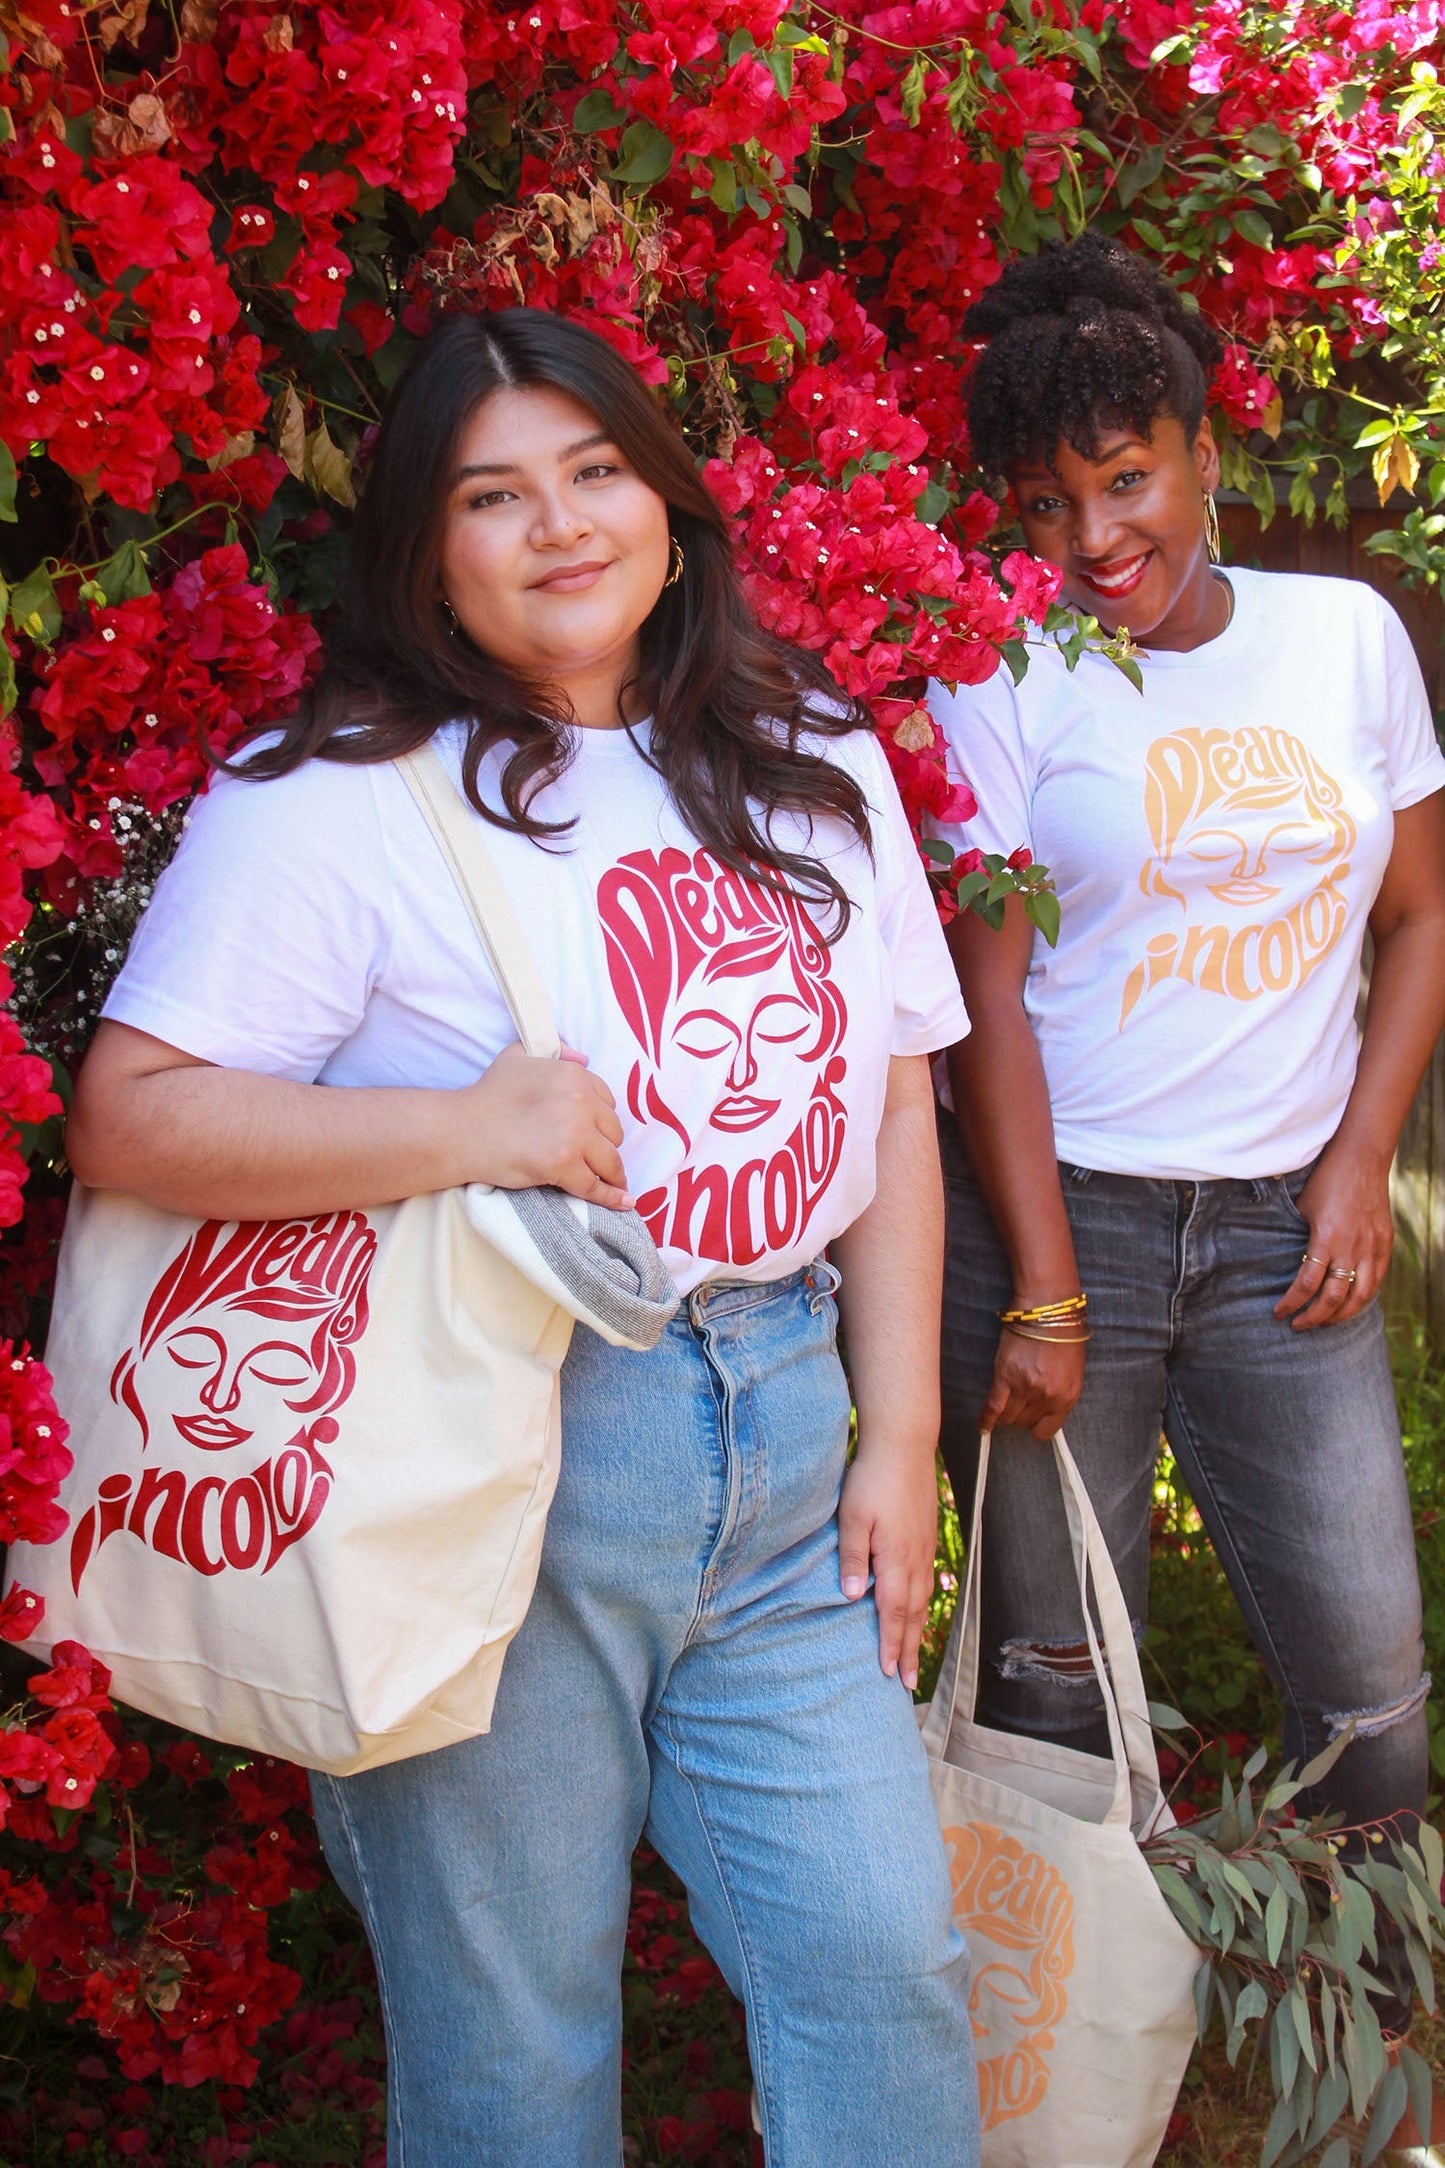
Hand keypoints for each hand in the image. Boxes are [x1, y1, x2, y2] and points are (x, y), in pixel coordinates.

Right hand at [463, 1042, 631, 1208]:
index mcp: (573, 1076)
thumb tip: (583, 1057)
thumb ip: (553, 1050)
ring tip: (615, 1184)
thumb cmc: (487, 1095)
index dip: (600, 1121)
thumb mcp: (518, 1055)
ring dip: (613, 1174)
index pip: (607, 1103)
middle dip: (605, 1146)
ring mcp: (573, 1135)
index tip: (594, 1134)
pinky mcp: (563, 1165)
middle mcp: (580, 1102)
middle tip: (594, 1159)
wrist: (462, 1130)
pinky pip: (596, 1186)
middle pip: (612, 1132)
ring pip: (610, 1161)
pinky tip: (624, 1203)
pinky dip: (611, 1198)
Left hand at [837, 1437, 937, 1691]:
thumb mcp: (852, 1516)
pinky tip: (917, 1609)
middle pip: (913, 1614)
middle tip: (908, 1683)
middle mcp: (915, 1558)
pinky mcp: (925, 1536)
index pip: (893, 1612)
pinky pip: (926, 1581)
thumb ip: (852, 1556)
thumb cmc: (872, 1478)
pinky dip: (922, 1605)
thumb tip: (853, 1596)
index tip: (888, 1674)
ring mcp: (924, 1547)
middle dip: (909, 1650)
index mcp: (896, 1558)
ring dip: (917, 1631)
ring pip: (922, 1599)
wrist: (905, 1444)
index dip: (891, 1644)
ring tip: (914, 1656)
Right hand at [980, 1325, 1084, 1441]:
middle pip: (1025, 1423)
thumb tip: (1044, 1408)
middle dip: (1020, 1416)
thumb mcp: (1072, 1370)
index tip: (1031, 1421)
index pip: (1047, 1429)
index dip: (1036, 1426)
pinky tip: (983, 1427)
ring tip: (1003, 1404)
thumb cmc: (1063, 1333)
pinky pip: (993, 1407)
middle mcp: (1047, 1396)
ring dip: (1005, 1414)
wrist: (1049, 1308)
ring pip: (1009, 1417)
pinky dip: (986, 1419)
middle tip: (1017, 1403)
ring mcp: (1026, 1388)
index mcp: (1067, 1396)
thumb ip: (1059, 1392)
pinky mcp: (1006, 1377)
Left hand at [1273, 1143, 1392, 1329]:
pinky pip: (1377, 1282)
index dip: (1291, 1303)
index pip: (1307, 1284)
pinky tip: (1349, 1305)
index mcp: (1326, 1238)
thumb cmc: (1325, 1181)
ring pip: (1360, 1297)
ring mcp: (1372, 1248)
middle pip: (1334, 1299)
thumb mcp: (1301, 1208)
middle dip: (1314, 1317)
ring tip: (1323, 1322)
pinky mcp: (1385, 1244)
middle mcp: (1352, 1247)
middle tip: (1298, 1325)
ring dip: (1340, 1315)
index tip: (1279, 1313)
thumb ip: (1294, 1236)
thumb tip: (1277, 1258)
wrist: (1361, 1159)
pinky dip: (1362, 1298)